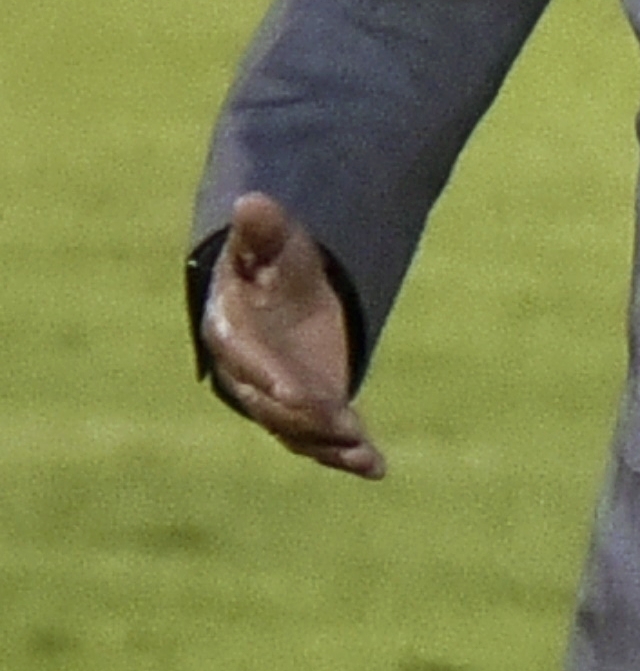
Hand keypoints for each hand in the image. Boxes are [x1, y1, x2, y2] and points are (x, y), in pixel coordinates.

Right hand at [201, 194, 384, 478]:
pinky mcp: (305, 412)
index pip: (245, 360)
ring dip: (327, 442)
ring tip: (362, 451)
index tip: (299, 394)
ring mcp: (275, 398)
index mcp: (230, 331)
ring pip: (295, 430)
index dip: (270, 378)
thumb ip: (263, 230)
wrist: (281, 292)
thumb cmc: (272, 262)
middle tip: (342, 425)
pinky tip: (377, 467)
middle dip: (304, 418)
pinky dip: (348, 456)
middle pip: (270, 404)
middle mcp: (246, 374)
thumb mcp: (273, 241)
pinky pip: (321, 440)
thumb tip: (252, 203)